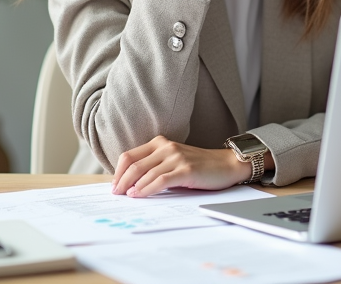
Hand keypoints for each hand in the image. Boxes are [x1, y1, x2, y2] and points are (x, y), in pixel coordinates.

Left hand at [110, 136, 250, 197]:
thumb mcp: (174, 161)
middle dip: (121, 181)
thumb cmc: (199, 166)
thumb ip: (155, 166)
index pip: (130, 155)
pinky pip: (160, 180)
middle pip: (134, 164)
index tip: (114, 185)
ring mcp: (176, 157)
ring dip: (132, 187)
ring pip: (145, 173)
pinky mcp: (186, 169)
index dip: (118, 171)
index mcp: (160, 143)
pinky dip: (147, 189)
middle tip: (116, 194)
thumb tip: (131, 183)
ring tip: (126, 197)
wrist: (227, 165)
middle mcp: (167, 147)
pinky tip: (140, 195)